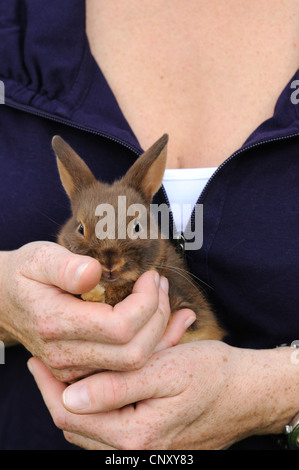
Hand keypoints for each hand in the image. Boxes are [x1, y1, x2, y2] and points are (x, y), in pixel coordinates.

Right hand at [0, 241, 194, 381]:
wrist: (3, 301)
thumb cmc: (24, 274)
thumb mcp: (39, 258)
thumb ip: (65, 267)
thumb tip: (94, 273)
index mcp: (54, 323)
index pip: (119, 327)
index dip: (146, 303)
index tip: (149, 276)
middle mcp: (64, 355)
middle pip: (134, 353)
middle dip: (158, 318)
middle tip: (159, 285)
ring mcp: (72, 369)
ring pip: (135, 365)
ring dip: (157, 331)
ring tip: (159, 296)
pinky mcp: (81, 371)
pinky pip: (127, 369)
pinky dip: (150, 345)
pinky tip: (158, 319)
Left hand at [28, 341, 263, 449]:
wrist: (245, 393)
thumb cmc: (210, 376)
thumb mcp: (164, 372)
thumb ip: (117, 388)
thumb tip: (71, 397)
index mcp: (136, 436)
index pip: (70, 416)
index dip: (49, 387)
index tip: (38, 361)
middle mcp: (136, 452)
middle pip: (75, 426)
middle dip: (59, 392)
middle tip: (51, 362)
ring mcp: (142, 451)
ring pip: (90, 429)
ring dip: (77, 399)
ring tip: (73, 369)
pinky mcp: (149, 444)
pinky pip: (109, 429)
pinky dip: (99, 406)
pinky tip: (103, 382)